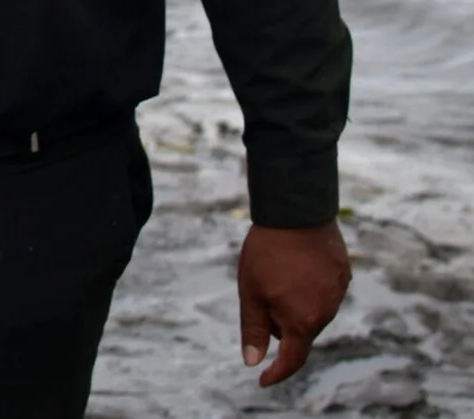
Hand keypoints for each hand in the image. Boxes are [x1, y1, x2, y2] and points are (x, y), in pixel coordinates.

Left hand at [238, 220, 349, 385]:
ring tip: (278, 272)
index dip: (277, 373)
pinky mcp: (344, 276)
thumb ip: (253, 328)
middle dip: (278, 322)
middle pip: (298, 331)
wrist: (296, 214)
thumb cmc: (267, 254)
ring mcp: (338, 294)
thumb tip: (252, 361)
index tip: (263, 379)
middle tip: (261, 290)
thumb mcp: (250, 292)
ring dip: (294, 304)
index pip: (292, 358)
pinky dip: (308, 288)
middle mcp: (326, 313)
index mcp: (302, 321)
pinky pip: (323, 292)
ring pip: (311, 311)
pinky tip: (296, 265)